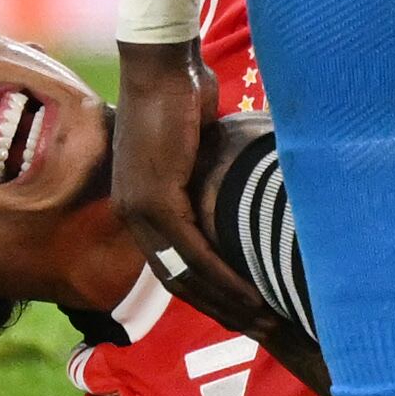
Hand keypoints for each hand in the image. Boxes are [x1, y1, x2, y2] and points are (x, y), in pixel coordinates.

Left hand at [113, 41, 273, 331]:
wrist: (164, 66)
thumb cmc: (184, 98)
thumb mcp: (196, 150)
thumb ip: (206, 180)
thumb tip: (235, 194)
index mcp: (139, 207)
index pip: (174, 266)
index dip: (210, 295)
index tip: (245, 312)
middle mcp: (132, 214)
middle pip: (177, 281)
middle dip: (220, 310)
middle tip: (259, 329)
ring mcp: (139, 210)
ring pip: (184, 274)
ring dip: (225, 302)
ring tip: (262, 320)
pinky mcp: (155, 200)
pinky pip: (193, 252)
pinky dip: (224, 277)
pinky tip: (253, 294)